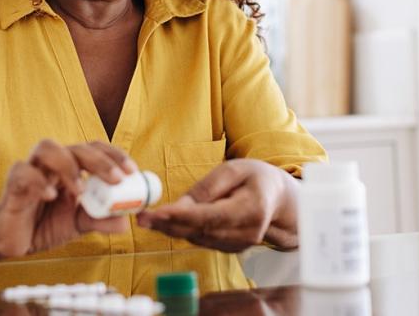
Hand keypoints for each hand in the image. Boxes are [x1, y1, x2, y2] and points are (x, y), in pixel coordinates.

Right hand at [0, 139, 137, 257]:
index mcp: (71, 168)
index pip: (94, 149)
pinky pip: (23, 172)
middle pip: (75, 146)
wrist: (13, 243)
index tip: (131, 171)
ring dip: (69, 166)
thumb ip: (100, 220)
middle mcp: (52, 164)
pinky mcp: (13, 184)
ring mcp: (32, 170)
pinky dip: (38, 182)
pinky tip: (51, 197)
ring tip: (81, 191)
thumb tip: (125, 221)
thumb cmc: (44, 226)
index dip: (113, 155)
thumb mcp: (78, 225)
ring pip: (47, 147)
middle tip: (116, 179)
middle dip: (99, 160)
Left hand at [137, 159, 298, 251]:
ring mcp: (239, 244)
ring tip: (147, 218)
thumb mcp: (234, 170)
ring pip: (198, 238)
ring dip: (170, 230)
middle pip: (201, 231)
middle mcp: (247, 233)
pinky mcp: (230, 248)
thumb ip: (206, 188)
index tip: (158, 213)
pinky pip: (202, 240)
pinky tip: (165, 223)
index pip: (212, 217)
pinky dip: (182, 232)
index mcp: (252, 210)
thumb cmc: (255, 178)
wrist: (277, 199)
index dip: (183, 217)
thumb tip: (178, 207)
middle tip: (142, 217)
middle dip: (168, 225)